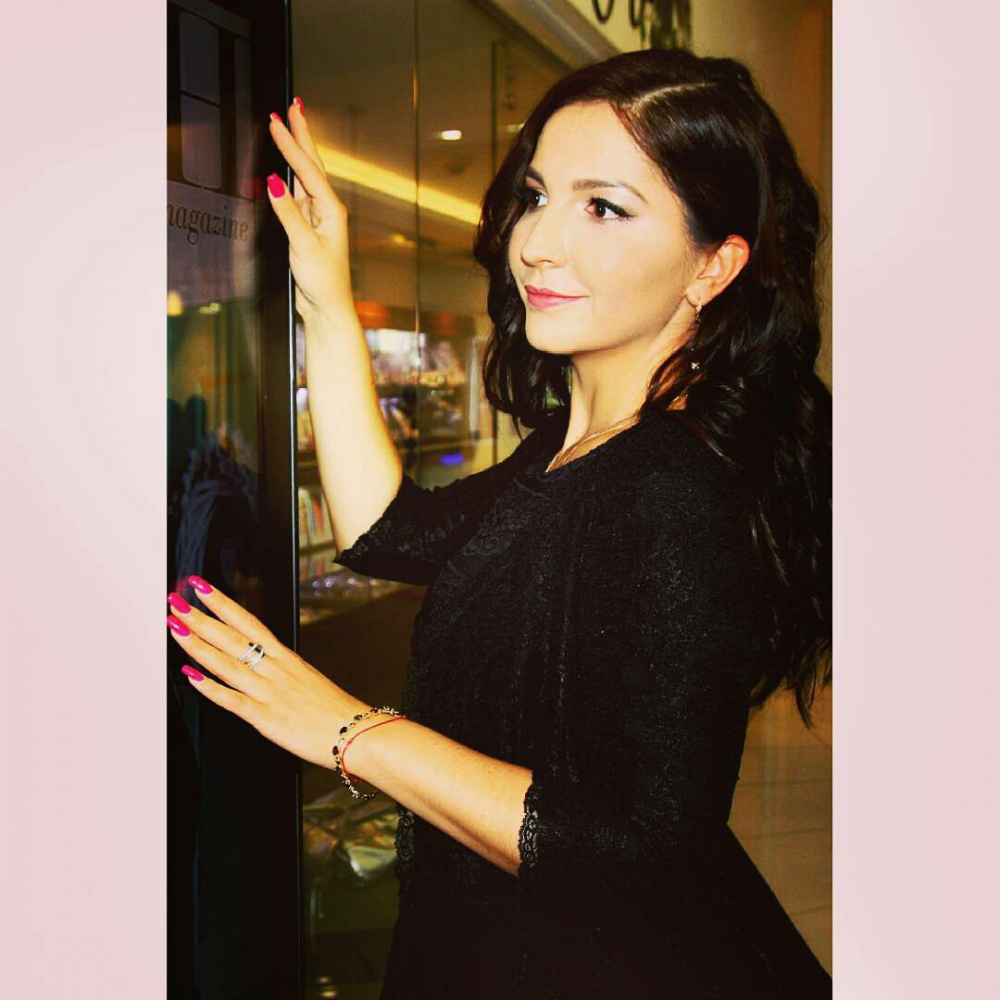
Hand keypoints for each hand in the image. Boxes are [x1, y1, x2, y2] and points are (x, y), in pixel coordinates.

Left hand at [167, 577, 370, 769]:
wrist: (355, 732)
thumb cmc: (334, 710)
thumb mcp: (308, 679)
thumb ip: (282, 671)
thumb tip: (263, 663)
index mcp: (285, 658)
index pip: (249, 622)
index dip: (223, 604)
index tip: (202, 588)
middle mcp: (275, 670)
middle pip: (233, 638)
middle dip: (202, 618)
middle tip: (177, 601)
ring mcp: (269, 692)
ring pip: (227, 663)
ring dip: (198, 645)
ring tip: (176, 628)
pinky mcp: (266, 718)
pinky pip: (233, 700)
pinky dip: (210, 688)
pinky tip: (191, 676)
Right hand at [266, 97, 353, 321]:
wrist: (327, 307)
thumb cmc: (323, 282)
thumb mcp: (303, 245)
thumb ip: (288, 212)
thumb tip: (274, 181)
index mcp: (331, 210)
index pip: (307, 170)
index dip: (291, 144)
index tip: (277, 120)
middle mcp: (327, 209)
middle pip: (311, 164)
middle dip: (301, 134)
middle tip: (294, 105)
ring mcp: (318, 216)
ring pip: (305, 175)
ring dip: (297, 150)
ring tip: (290, 125)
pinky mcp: (308, 226)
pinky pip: (298, 192)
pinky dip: (290, 174)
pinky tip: (286, 166)